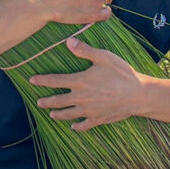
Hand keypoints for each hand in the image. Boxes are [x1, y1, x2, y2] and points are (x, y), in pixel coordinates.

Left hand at [28, 36, 145, 130]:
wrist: (138, 95)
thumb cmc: (122, 73)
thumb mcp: (103, 57)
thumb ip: (84, 51)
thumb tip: (68, 41)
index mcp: (80, 82)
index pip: (55, 81)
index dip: (42, 80)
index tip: (31, 80)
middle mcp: (81, 98)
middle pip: (58, 101)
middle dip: (46, 101)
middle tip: (37, 102)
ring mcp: (88, 111)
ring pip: (68, 115)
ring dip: (58, 114)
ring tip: (51, 114)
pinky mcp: (98, 119)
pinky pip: (84, 125)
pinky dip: (77, 127)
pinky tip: (73, 127)